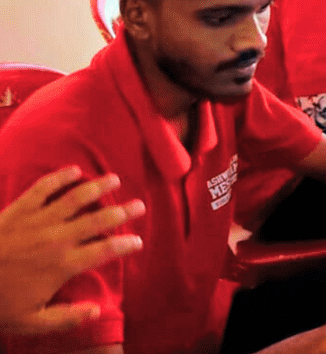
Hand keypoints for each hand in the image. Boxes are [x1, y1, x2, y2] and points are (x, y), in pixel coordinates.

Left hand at [0, 167, 144, 334]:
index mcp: (63, 265)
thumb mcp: (31, 322)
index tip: (138, 241)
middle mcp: (56, 239)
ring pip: (75, 198)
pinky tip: (74, 170)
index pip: (105, 250)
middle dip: (123, 212)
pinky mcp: (18, 209)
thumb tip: (96, 311)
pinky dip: (60, 177)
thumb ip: (66, 318)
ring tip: (115, 180)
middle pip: (98, 220)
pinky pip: (43, 188)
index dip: (126, 245)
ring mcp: (38, 221)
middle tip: (139, 205)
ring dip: (98, 187)